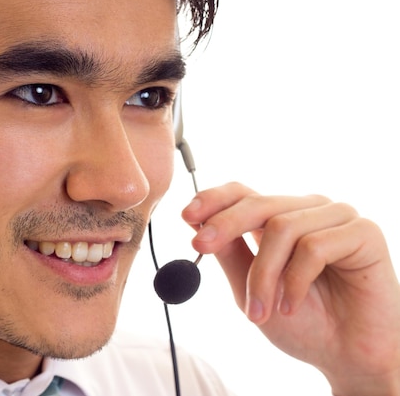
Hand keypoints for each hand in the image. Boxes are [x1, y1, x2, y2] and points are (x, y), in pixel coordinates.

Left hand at [182, 182, 399, 394]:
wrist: (346, 356)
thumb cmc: (302, 321)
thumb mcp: (251, 287)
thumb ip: (230, 253)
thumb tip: (198, 223)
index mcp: (280, 219)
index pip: (243, 194)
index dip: (213, 200)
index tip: (186, 216)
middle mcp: (307, 211)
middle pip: (258, 203)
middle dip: (224, 225)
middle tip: (199, 245)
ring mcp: (336, 218)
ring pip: (283, 228)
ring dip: (263, 275)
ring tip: (261, 311)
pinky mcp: (363, 233)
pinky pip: (315, 246)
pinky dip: (295, 281)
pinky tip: (291, 305)